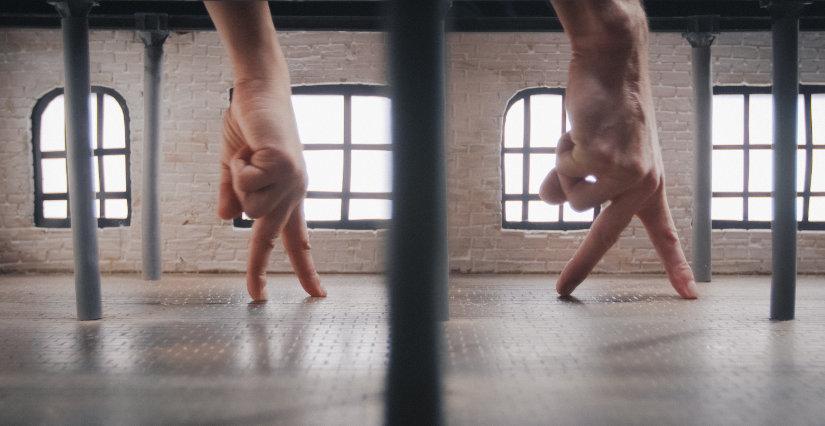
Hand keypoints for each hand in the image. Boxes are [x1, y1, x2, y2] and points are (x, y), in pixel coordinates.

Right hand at [218, 79, 325, 300]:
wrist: (257, 93)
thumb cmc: (248, 128)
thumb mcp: (233, 168)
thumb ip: (231, 193)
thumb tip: (228, 219)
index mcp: (287, 196)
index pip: (296, 242)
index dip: (305, 270)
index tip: (317, 296)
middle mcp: (294, 192)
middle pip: (266, 236)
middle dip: (257, 265)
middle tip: (254, 289)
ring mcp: (293, 180)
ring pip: (251, 209)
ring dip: (238, 180)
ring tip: (246, 155)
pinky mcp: (285, 166)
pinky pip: (247, 183)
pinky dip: (239, 164)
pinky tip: (250, 146)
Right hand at [542, 1, 697, 298]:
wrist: (612, 66)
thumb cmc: (606, 109)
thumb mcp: (598, 153)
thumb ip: (576, 183)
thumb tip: (547, 201)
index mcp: (649, 184)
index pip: (664, 232)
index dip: (675, 265)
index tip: (689, 296)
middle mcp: (642, 183)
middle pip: (603, 235)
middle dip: (579, 266)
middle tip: (561, 290)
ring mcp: (624, 173)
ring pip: (572, 198)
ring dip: (563, 171)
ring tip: (580, 139)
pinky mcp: (602, 160)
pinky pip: (562, 173)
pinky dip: (561, 152)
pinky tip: (580, 128)